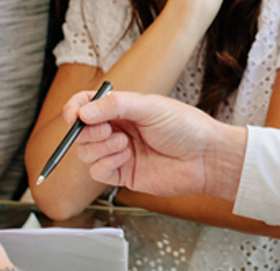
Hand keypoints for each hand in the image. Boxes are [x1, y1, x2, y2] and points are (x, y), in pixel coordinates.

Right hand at [66, 90, 247, 201]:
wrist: (204, 157)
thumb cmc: (185, 127)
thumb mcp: (150, 106)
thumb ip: (115, 106)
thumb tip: (84, 112)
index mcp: (122, 109)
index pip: (86, 105)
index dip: (74, 109)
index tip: (75, 115)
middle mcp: (117, 130)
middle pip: (82, 131)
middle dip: (88, 131)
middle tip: (107, 130)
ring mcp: (118, 153)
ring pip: (86, 152)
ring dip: (100, 147)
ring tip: (125, 144)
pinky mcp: (123, 174)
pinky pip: (97, 172)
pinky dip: (105, 165)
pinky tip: (125, 158)